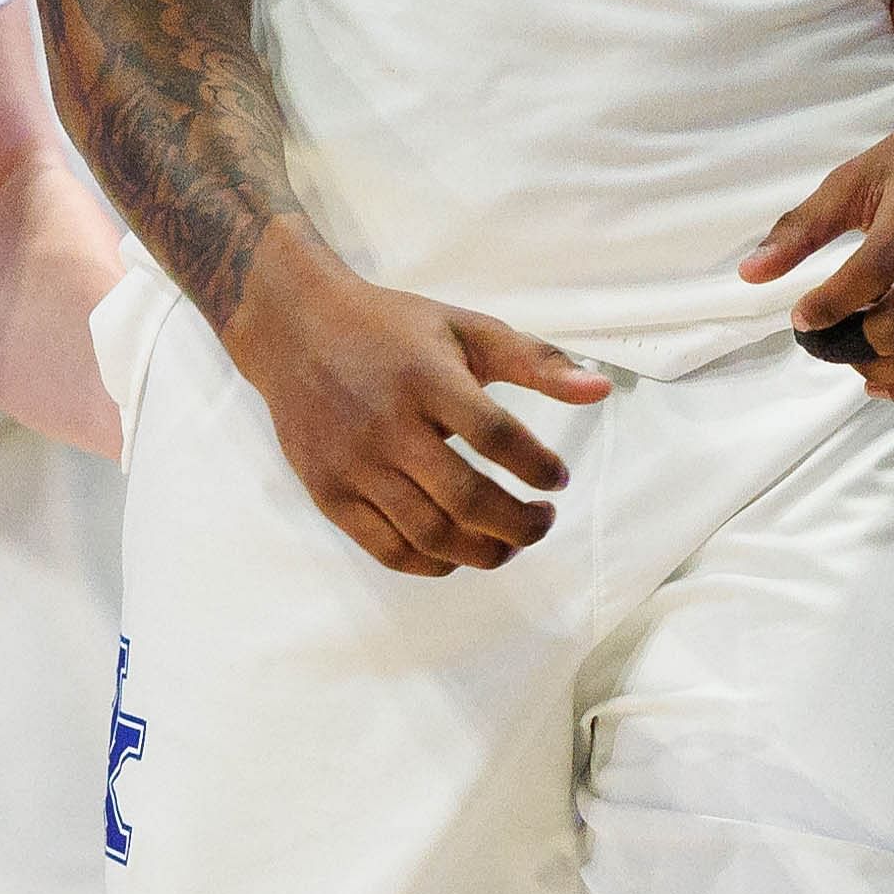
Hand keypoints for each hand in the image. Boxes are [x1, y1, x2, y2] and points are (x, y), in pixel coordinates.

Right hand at [224, 246, 616, 576]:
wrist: (293, 329)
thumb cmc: (390, 329)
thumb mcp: (466, 329)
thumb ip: (536, 361)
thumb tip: (599, 389)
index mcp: (426, 379)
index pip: (496, 438)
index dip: (538, 468)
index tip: (558, 479)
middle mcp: (387, 425)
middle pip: (468, 499)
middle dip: (522, 525)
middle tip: (542, 520)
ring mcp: (353, 464)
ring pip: (431, 535)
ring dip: (485, 551)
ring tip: (510, 541)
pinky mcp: (328, 493)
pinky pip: (388, 549)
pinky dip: (434, 563)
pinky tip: (460, 550)